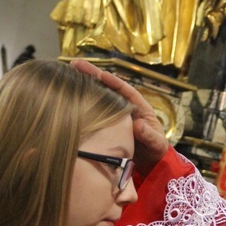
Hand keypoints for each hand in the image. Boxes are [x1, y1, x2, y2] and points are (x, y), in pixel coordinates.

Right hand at [71, 59, 168, 174]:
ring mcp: (114, 112)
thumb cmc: (155, 149)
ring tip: (69, 72)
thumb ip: (149, 135)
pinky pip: (95, 108)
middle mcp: (125, 106)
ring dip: (86, 83)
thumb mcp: (156, 143)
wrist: (149, 160)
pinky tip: (70, 94)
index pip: (126, 91)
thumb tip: (138, 125)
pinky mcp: (106, 121)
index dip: (115, 82)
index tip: (103, 75)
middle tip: (76, 64)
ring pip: (100, 94)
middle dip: (94, 74)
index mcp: (139, 107)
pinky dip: (84, 101)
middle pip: (109, 87)